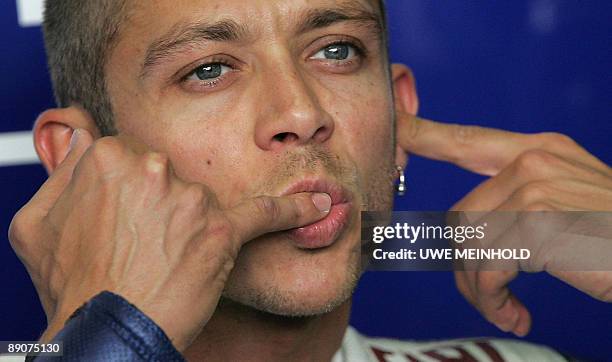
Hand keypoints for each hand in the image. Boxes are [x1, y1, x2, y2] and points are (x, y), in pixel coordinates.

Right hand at [8, 129, 330, 349]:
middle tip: (145, 241)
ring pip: (202, 200)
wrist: (106, 331)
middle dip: (161, 204)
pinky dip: (294, 212)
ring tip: (166, 259)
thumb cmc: (75, 283)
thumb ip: (61, 170)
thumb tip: (72, 133)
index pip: (133, 154)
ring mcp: (191, 200)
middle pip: (170, 174)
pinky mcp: (222, 232)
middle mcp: (153, 170)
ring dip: (190, 227)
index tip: (131, 210)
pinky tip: (318, 206)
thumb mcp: (39, 222)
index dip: (132, 188)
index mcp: (109, 158)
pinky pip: (266, 214)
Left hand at [397, 111, 611, 335]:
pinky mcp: (540, 222)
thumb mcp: (571, 202)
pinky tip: (516, 316)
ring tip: (505, 309)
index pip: (468, 141)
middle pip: (459, 218)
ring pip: (468, 246)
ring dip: (480, 290)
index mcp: (539, 151)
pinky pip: (488, 269)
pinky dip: (494, 300)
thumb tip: (466, 231)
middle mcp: (533, 161)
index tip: (398, 126)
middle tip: (488, 297)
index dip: (427, 135)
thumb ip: (521, 202)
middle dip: (464, 267)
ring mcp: (535, 187)